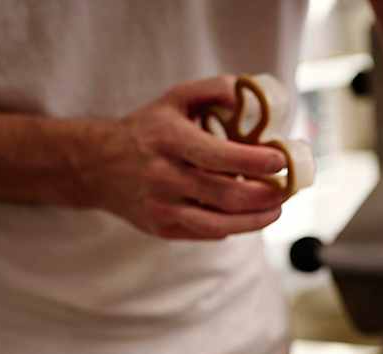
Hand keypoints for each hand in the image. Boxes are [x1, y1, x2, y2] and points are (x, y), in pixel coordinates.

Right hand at [83, 76, 285, 239]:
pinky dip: (233, 226)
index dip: (255, 161)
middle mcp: (163, 176)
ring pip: (220, 225)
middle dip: (265, 195)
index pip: (218, 156)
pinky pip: (208, 234)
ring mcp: (162, 208)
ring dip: (256, 220)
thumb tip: (252, 98)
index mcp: (168, 140)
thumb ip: (215, 91)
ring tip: (275, 209)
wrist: (97, 165)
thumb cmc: (148, 129)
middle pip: (226, 195)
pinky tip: (247, 215)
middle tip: (285, 189)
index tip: (281, 160)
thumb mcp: (176, 99)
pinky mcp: (163, 229)